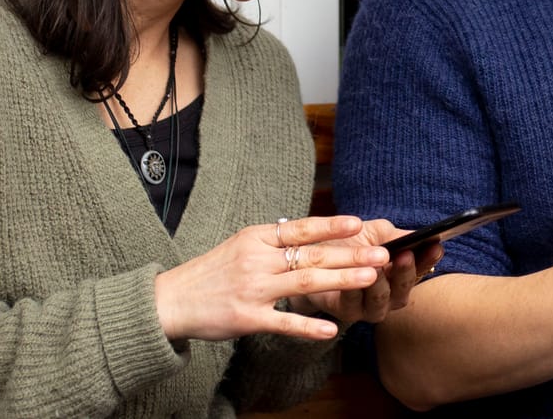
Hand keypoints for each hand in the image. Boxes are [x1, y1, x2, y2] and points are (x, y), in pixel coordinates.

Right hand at [153, 215, 388, 342]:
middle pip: (311, 255)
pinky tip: (332, 329)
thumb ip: (273, 241)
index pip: (300, 229)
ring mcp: (253, 289)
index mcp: (256, 238)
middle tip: (382, 254)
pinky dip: (309, 326)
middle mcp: (257, 260)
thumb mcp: (240, 245)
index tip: (359, 223)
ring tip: (370, 278)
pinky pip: (284, 322)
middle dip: (350, 254)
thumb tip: (309, 232)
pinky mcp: (248, 318)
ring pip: (305, 282)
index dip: (331, 226)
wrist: (171, 301)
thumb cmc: (211, 272)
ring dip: (341, 280)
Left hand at [300, 219, 444, 325]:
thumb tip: (419, 236)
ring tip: (379, 267)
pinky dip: (353, 289)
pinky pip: (351, 303)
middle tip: (406, 255)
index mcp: (399, 276)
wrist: (312, 257)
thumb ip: (395, 236)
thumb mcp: (375, 233)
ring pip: (379, 301)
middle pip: (403, 290)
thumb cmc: (349, 244)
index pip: (420, 269)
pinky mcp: (344, 312)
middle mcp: (388, 297)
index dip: (429, 259)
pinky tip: (354, 276)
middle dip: (406, 273)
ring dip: (381, 284)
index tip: (436, 246)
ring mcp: (367, 308)